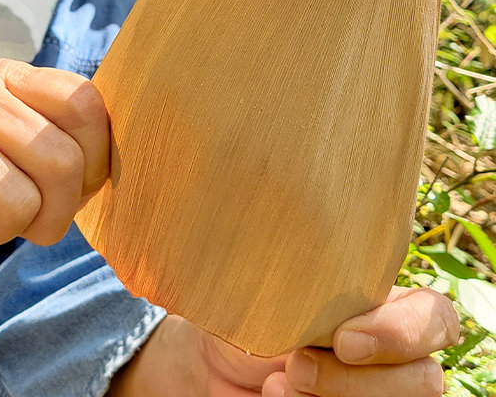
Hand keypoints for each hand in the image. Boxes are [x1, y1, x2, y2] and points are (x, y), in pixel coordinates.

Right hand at [0, 58, 108, 284]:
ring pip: (15, 200)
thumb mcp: (16, 152)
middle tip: (18, 220)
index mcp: (7, 76)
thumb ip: (61, 144)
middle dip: (51, 214)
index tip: (72, 190)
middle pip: (61, 162)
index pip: (85, 104)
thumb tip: (120, 163)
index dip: (94, 162)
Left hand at [109, 287, 458, 396]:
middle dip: (358, 381)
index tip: (343, 339)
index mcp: (385, 302)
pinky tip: (272, 396)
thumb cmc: (246, 300)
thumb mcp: (278, 280)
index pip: (436, 318)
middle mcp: (390, 352)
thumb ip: (316, 278)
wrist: (208, 353)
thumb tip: (318, 261)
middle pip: (424, 379)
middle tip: (295, 365)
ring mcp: (372, 391)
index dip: (404, 334)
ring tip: (279, 382)